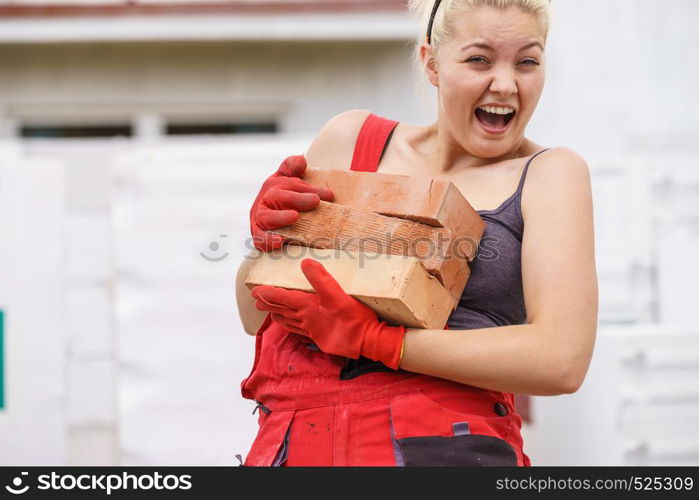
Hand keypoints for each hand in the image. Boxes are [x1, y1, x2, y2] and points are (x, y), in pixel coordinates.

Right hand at [250, 156, 333, 250]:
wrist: (272, 220)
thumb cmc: (286, 198)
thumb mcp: (289, 181)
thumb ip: (292, 169)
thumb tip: (301, 159)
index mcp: (273, 185)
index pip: (289, 184)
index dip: (307, 188)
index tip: (327, 194)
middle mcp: (264, 200)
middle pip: (277, 197)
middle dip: (297, 198)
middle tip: (315, 201)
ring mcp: (259, 218)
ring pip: (266, 217)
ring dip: (280, 217)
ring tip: (295, 217)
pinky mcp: (258, 234)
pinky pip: (260, 238)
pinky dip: (268, 240)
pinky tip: (280, 241)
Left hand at [251, 259, 404, 369]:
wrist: (367, 341)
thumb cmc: (353, 318)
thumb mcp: (337, 293)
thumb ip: (320, 278)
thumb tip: (305, 263)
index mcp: (307, 307)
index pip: (282, 298)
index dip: (268, 293)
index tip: (255, 291)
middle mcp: (306, 319)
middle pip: (281, 311)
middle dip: (268, 305)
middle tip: (256, 301)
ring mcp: (312, 330)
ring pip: (289, 322)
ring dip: (277, 316)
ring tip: (270, 313)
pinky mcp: (320, 338)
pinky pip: (299, 331)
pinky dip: (291, 326)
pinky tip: (293, 326)